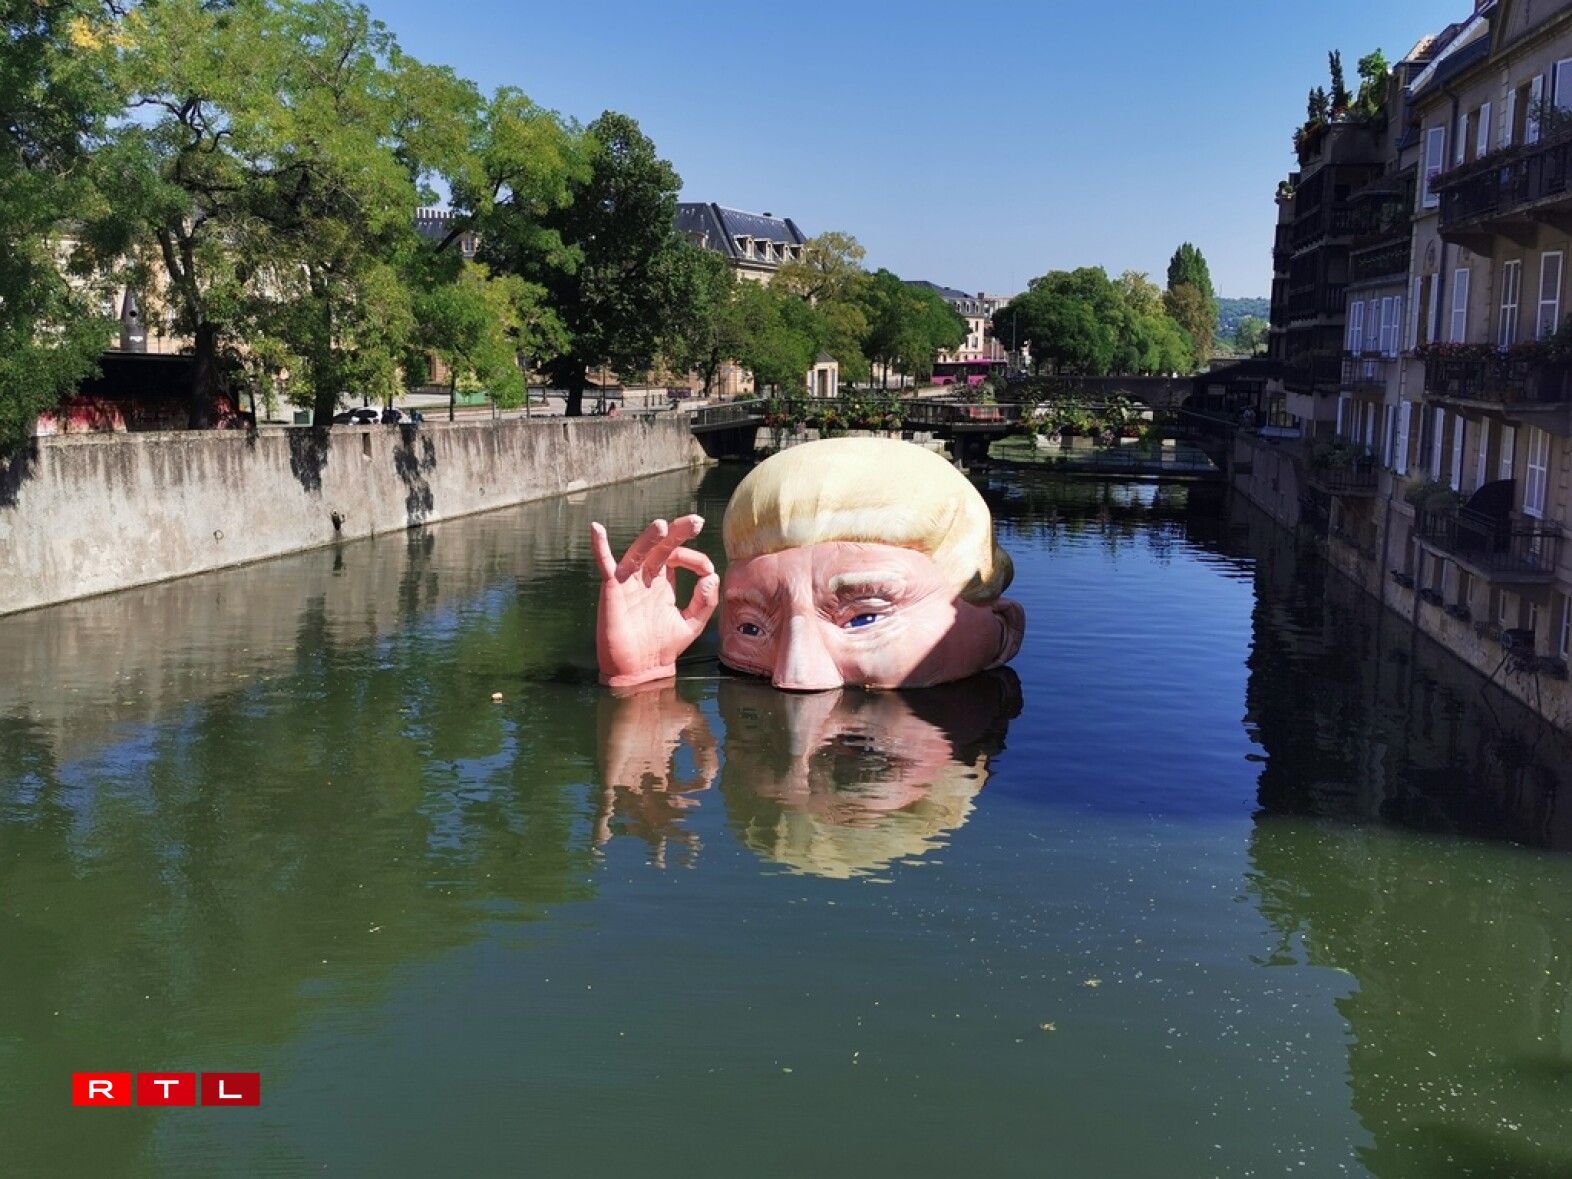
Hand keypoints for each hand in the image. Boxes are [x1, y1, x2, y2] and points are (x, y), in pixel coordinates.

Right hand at [591, 515, 718, 687]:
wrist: (641, 671)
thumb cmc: (663, 648)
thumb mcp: (692, 625)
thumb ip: (705, 602)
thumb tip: (712, 576)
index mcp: (664, 583)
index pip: (679, 558)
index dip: (695, 559)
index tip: (708, 569)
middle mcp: (646, 578)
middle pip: (661, 547)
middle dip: (679, 532)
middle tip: (697, 521)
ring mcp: (629, 582)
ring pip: (639, 552)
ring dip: (650, 537)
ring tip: (663, 525)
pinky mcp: (613, 590)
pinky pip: (604, 564)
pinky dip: (599, 547)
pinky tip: (596, 528)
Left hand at [593, 683, 718, 859]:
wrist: (638, 686)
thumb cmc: (665, 703)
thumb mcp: (694, 724)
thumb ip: (706, 749)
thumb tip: (711, 779)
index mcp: (659, 768)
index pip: (671, 796)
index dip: (683, 807)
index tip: (694, 812)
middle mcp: (642, 777)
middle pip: (656, 811)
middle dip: (669, 831)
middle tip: (680, 848)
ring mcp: (626, 778)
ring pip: (637, 814)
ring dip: (646, 834)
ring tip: (657, 856)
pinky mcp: (611, 774)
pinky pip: (606, 803)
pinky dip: (603, 823)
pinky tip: (600, 841)